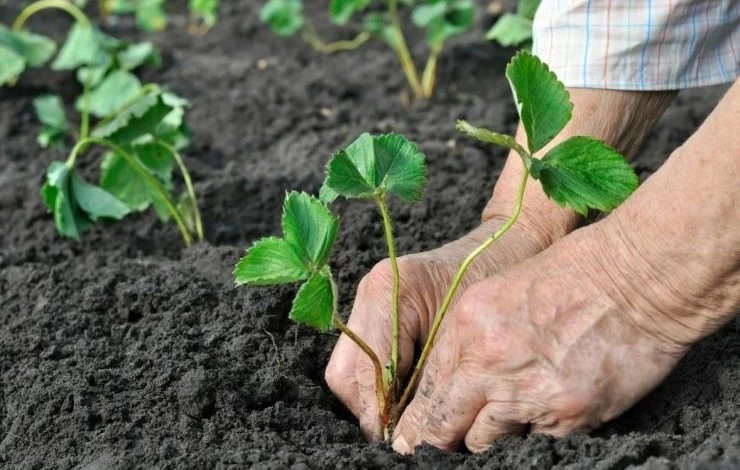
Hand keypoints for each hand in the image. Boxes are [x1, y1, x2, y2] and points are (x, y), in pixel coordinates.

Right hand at [325, 215, 559, 440]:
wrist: (504, 244)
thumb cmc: (494, 282)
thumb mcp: (464, 336)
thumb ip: (432, 380)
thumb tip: (411, 430)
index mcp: (388, 291)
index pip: (367, 368)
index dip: (382, 411)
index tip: (401, 439)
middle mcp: (369, 293)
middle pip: (345, 374)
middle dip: (371, 410)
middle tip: (402, 434)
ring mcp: (368, 300)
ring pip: (348, 371)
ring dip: (373, 400)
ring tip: (407, 418)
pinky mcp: (376, 311)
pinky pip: (362, 360)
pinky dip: (380, 384)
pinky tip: (407, 396)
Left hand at [392, 224, 688, 452]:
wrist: (636, 278)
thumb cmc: (570, 276)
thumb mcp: (499, 294)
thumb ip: (467, 341)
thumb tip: (446, 388)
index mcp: (468, 328)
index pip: (427, 393)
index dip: (418, 421)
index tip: (414, 436)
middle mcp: (491, 365)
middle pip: (446, 429)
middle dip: (444, 438)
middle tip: (447, 442)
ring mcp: (530, 395)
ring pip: (487, 442)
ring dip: (491, 434)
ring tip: (510, 411)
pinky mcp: (568, 417)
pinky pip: (534, 441)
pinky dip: (536, 430)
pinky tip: (549, 402)